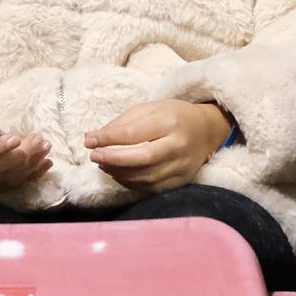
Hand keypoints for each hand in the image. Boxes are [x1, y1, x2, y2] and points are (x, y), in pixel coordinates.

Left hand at [83, 99, 231, 193]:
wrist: (207, 131)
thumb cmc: (174, 115)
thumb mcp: (151, 108)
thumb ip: (123, 122)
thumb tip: (94, 138)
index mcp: (170, 122)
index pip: (135, 133)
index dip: (109, 138)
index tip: (89, 140)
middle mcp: (178, 146)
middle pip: (142, 158)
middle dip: (114, 159)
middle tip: (94, 156)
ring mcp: (181, 167)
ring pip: (146, 176)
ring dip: (119, 172)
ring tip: (103, 164)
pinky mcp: (181, 181)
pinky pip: (152, 187)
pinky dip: (131, 183)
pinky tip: (119, 174)